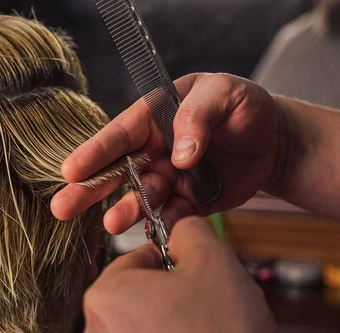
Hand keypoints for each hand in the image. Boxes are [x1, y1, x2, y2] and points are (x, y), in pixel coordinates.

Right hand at [51, 73, 284, 233]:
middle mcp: (158, 150)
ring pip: (143, 197)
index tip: (70, 170)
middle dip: (90, 189)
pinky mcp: (191, 202)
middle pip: (119, 170)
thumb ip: (198, 117)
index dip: (96, 152)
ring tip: (113, 224)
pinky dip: (164, 224)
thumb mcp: (224, 93)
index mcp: (157, 117)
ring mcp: (172, 178)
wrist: (276, 140)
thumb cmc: (245, 106)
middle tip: (62, 207)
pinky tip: (156, 232)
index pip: (121, 134)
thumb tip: (180, 155)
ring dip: (127, 210)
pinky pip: (173, 215)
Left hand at [77, 217, 286, 332]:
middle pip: (136, 295)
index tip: (195, 278)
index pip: (137, 258)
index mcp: (104, 296)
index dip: (172, 263)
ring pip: (141, 329)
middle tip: (203, 307)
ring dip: (168, 326)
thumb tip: (180, 227)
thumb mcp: (214, 259)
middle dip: (169, 295)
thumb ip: (189, 229)